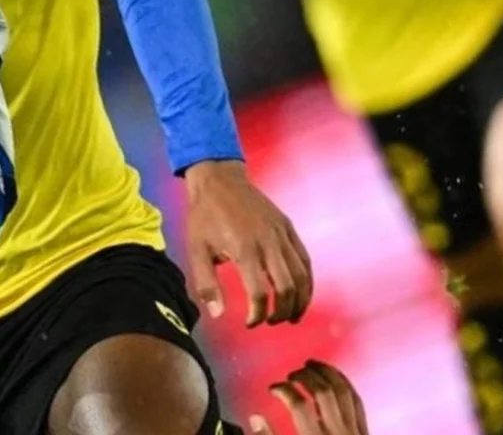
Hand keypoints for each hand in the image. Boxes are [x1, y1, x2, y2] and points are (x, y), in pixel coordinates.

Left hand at [183, 160, 311, 327]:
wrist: (219, 179)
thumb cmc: (204, 216)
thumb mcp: (196, 249)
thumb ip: (206, 283)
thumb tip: (217, 314)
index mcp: (244, 250)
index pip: (260, 294)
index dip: (258, 315)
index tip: (251, 323)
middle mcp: (268, 243)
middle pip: (288, 288)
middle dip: (283, 312)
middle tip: (271, 322)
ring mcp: (281, 234)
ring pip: (302, 275)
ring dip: (300, 301)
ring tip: (291, 316)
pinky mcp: (288, 227)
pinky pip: (305, 259)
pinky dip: (307, 280)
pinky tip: (300, 293)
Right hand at [249, 361, 369, 434]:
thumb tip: (255, 418)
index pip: (298, 404)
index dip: (283, 390)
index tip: (273, 388)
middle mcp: (337, 434)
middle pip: (322, 392)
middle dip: (305, 376)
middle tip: (291, 374)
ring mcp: (354, 432)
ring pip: (343, 391)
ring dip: (327, 372)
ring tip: (311, 364)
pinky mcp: (365, 434)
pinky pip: (356, 401)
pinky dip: (344, 384)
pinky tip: (334, 377)